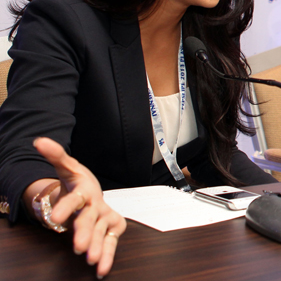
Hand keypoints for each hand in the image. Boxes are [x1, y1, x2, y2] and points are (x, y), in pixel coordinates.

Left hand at [32, 137, 126, 277]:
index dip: (66, 207)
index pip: (75, 198)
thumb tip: (39, 141)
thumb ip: (54, 155)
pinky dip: (108, 255)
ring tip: (91, 259)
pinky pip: (111, 243)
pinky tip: (102, 269)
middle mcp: (97, 203)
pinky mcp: (113, 227)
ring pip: (101, 232)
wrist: (92, 191)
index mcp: (84, 190)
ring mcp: (106, 216)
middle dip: (85, 232)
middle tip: (79, 245)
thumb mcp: (66, 168)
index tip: (55, 217)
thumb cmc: (77, 182)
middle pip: (90, 218)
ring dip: (98, 246)